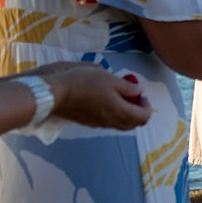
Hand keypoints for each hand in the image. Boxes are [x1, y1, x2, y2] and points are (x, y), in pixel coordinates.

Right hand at [38, 62, 152, 128]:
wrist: (55, 93)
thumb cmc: (84, 82)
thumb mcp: (110, 79)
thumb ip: (127, 87)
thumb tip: (138, 92)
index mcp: (119, 112)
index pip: (143, 117)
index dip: (147, 105)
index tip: (141, 94)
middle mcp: (110, 122)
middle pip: (133, 124)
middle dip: (138, 110)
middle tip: (133, 95)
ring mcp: (98, 124)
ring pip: (120, 124)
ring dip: (125, 112)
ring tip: (119, 95)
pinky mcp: (87, 122)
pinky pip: (108, 122)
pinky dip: (113, 113)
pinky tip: (105, 98)